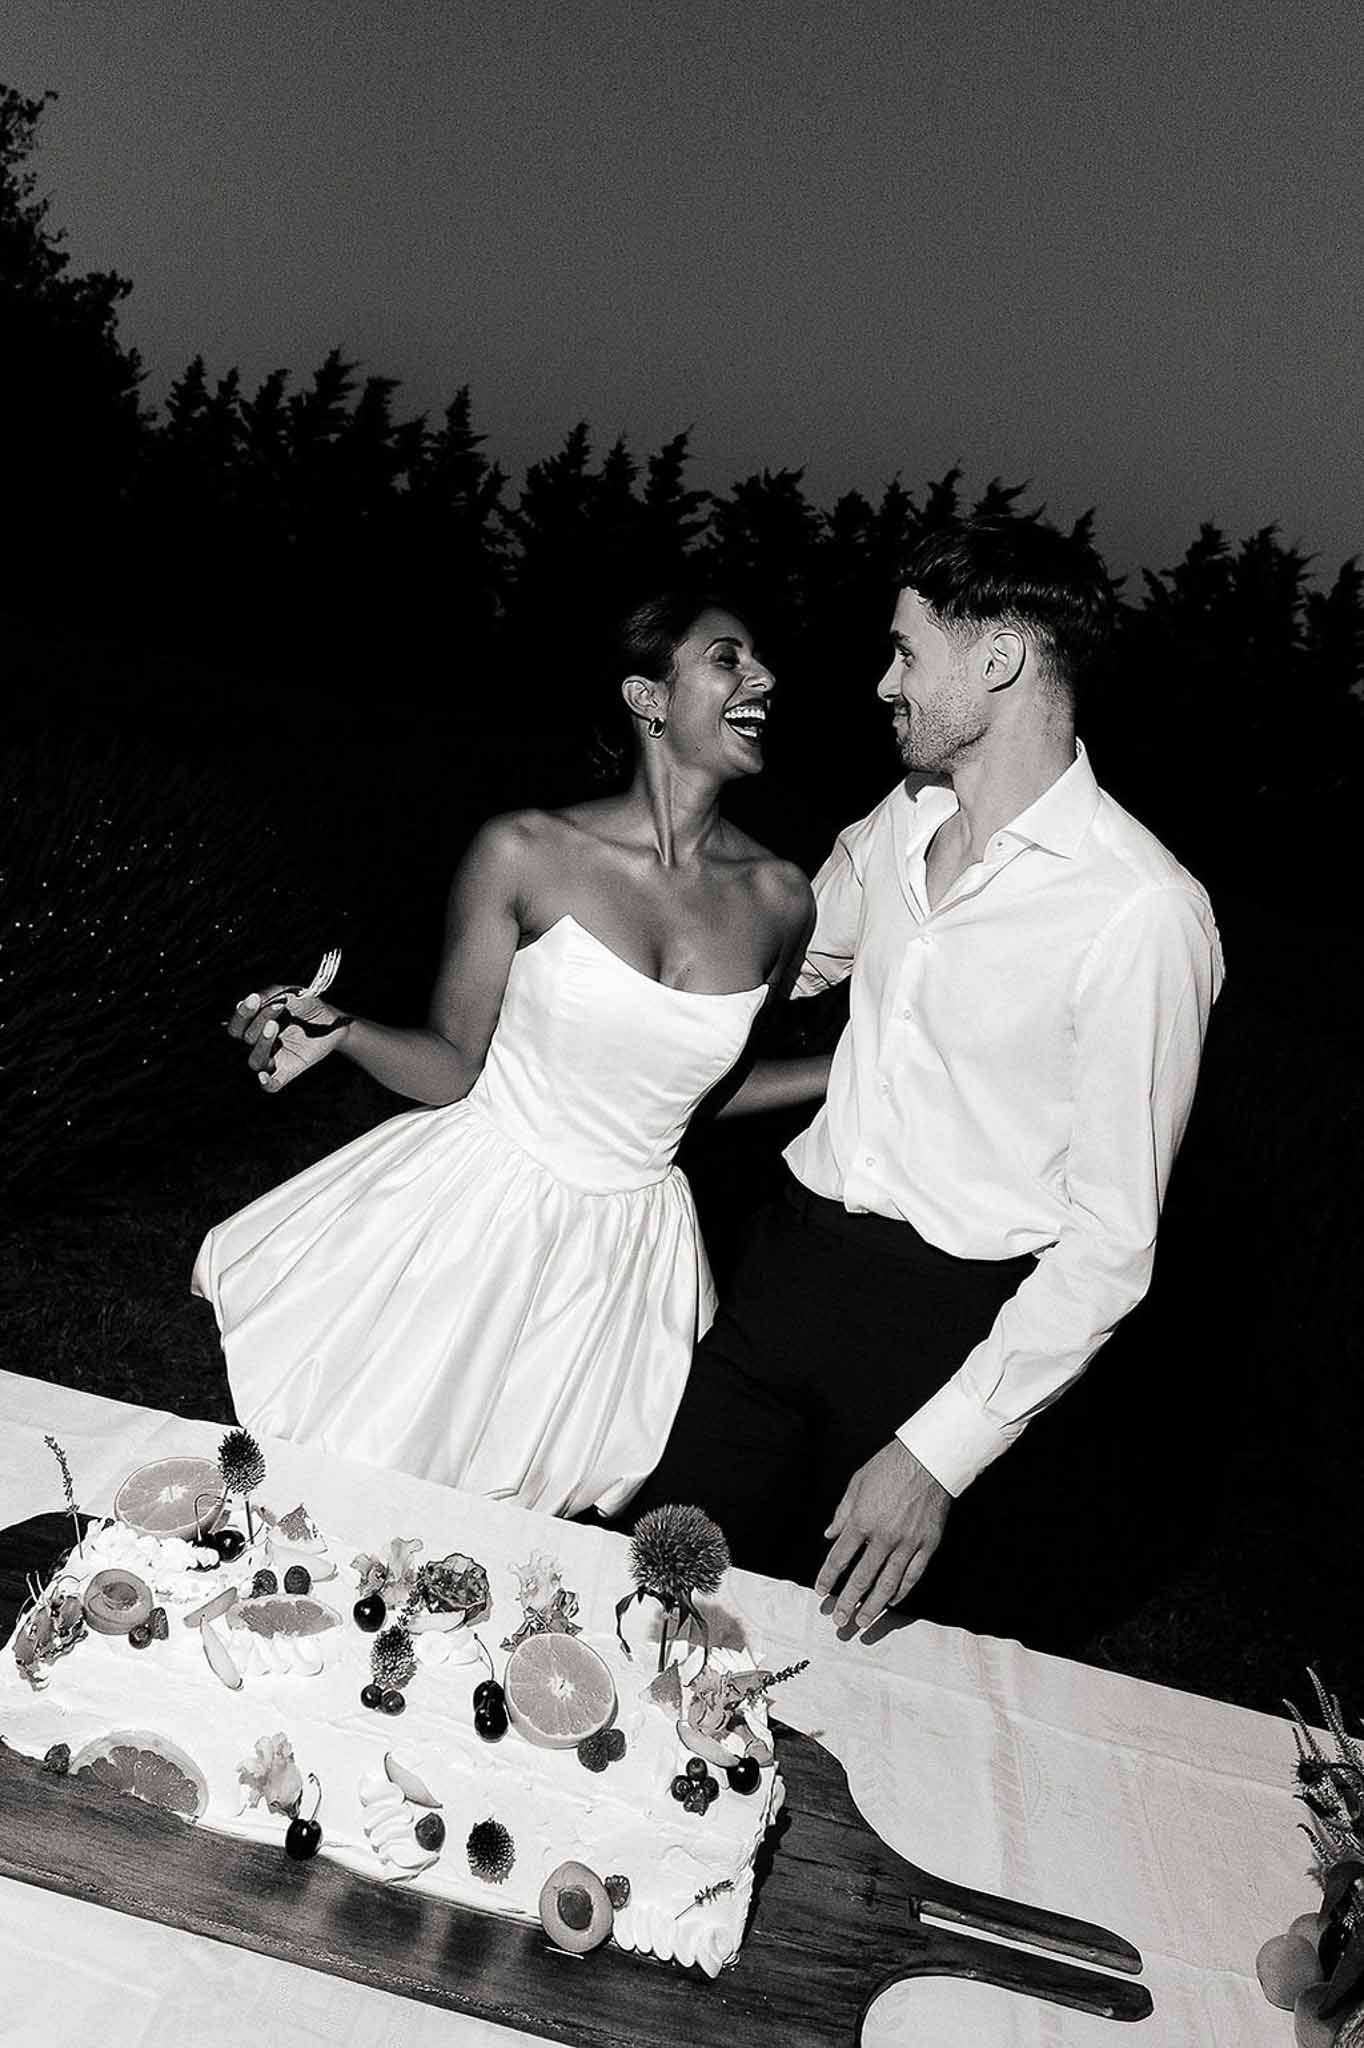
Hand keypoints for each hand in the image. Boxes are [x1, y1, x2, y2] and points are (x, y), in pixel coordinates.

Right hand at [227, 985, 349, 1093]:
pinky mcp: (287, 1072)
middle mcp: (260, 1043)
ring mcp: (273, 1059)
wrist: (335, 1024)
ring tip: (275, 1025)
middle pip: (243, 1039)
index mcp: (256, 1025)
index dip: (243, 1012)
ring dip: (262, 1043)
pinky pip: (271, 1085)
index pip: (237, 1024)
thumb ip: (277, 994)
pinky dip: (266, 1082)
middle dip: (254, 1022)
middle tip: (276, 1007)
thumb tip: (258, 999)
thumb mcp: (297, 995)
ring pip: (254, 1061)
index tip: (255, 998)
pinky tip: (264, 1076)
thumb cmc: (311, 1008)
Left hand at [815, 1439, 950, 1632]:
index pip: (839, 1558)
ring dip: (873, 1606)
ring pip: (888, 1584)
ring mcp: (907, 1543)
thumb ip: (843, 1513)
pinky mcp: (927, 1544)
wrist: (928, 1458)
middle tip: (839, 1622)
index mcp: (862, 1520)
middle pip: (861, 1578)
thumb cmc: (890, 1466)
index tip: (821, 1592)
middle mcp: (883, 1536)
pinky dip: (902, 1591)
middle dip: (847, 1602)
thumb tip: (830, 1535)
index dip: (827, 1578)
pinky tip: (893, 1602)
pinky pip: (913, 1574)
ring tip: (863, 1623)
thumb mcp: (857, 1483)